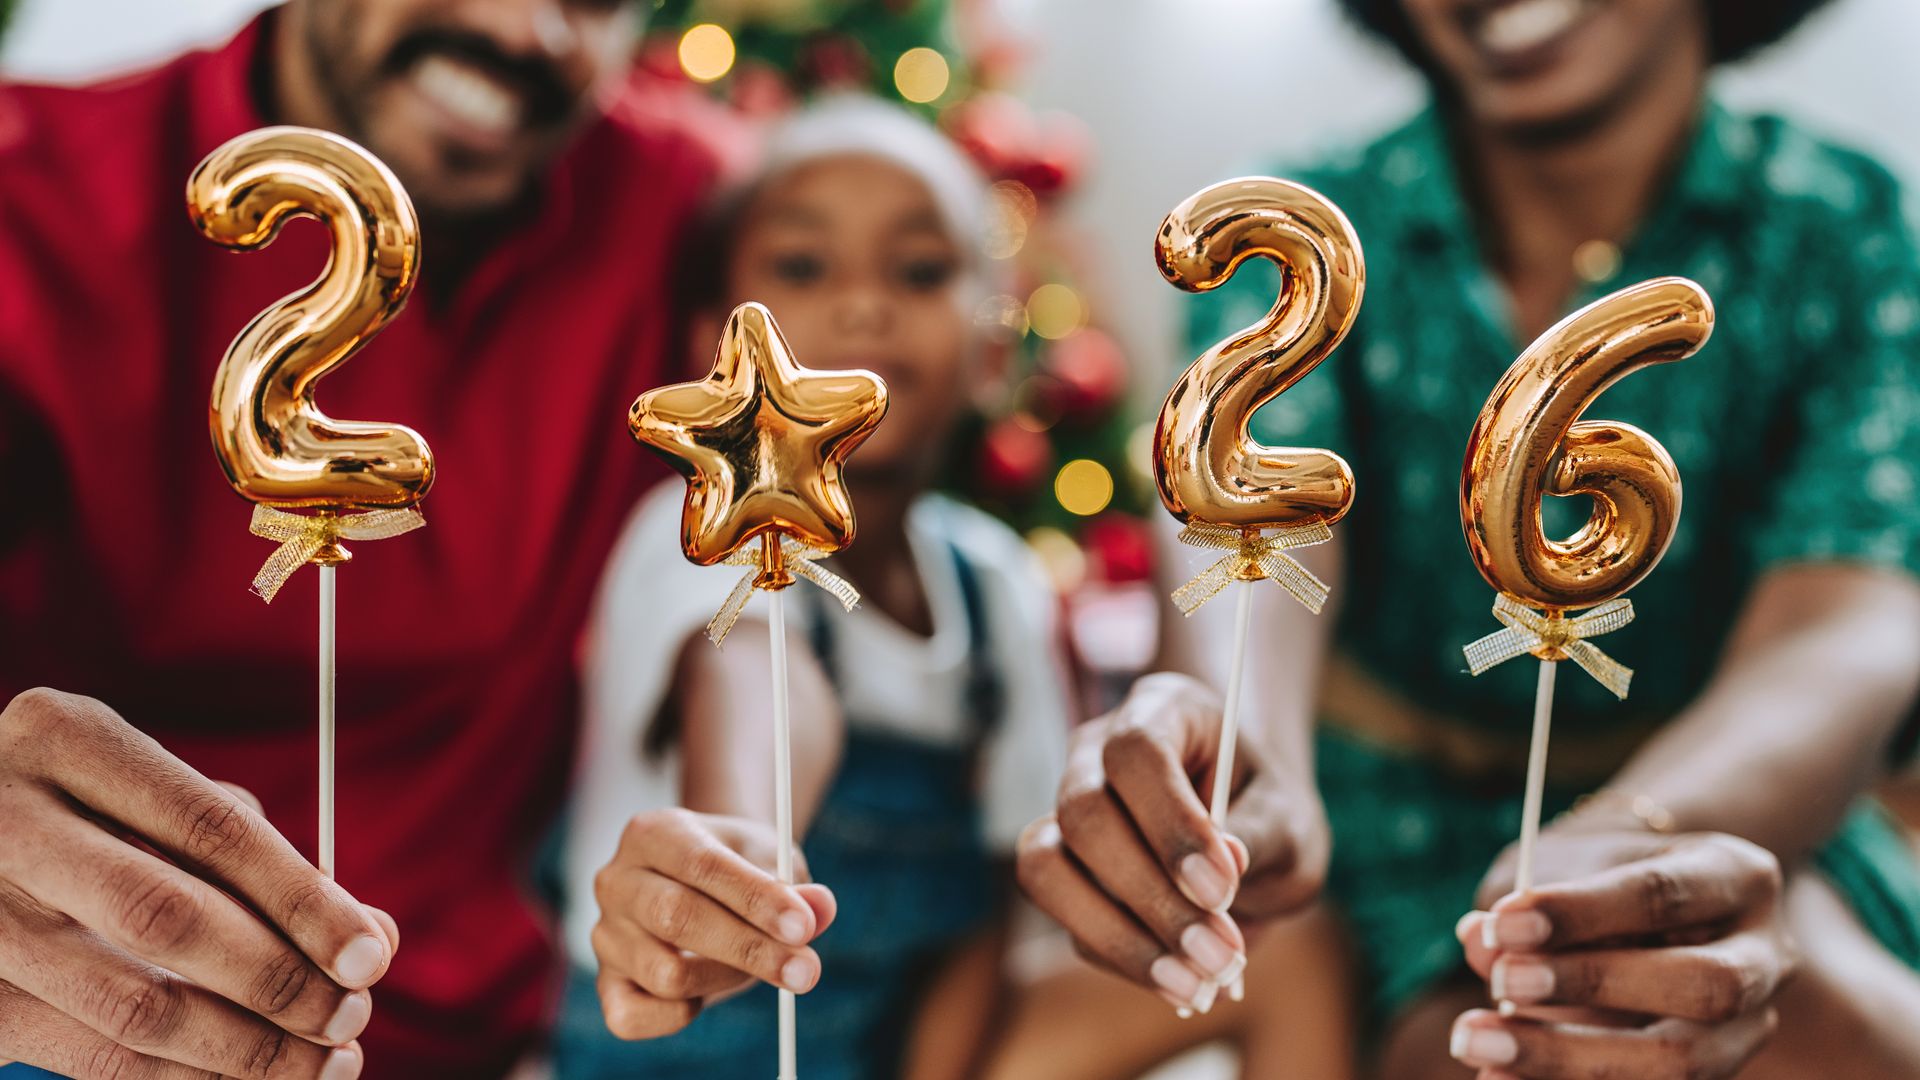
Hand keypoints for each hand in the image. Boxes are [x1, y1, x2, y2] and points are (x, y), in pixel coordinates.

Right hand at [0, 688, 397, 1078]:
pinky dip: (185, 1079)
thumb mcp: (164, 803)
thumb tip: (373, 939)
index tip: (371, 957)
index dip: (303, 901)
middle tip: (352, 1018)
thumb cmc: (94, 821)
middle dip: (280, 981)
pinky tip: (246, 1076)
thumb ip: (264, 859)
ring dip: (246, 1050)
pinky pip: (90, 1059)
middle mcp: (2, 821)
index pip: (212, 828)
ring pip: (129, 1008)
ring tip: (320, 1064)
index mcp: (66, 739)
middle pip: (168, 918)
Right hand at [590, 808, 835, 1039]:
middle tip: (807, 969)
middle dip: (750, 948)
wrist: (705, 881)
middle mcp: (617, 880)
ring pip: (665, 973)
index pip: (701, 864)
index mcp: (653, 832)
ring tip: (764, 966)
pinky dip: (679, 1014)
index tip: (803, 926)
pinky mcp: (607, 983)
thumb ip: (793, 883)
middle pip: (676, 917)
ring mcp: (604, 934)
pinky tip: (708, 993)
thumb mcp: (772, 859)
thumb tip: (821, 909)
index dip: (754, 898)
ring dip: (728, 978)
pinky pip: (633, 1016)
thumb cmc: (741, 866)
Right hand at [1014, 672, 1328, 1013]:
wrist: (1247, 836)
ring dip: (1120, 937)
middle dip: (1151, 896)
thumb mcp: (1290, 819)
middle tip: (1222, 955)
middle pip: (1084, 812)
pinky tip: (1182, 981)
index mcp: (1160, 711)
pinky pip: (1068, 921)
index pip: (1134, 750)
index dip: (1170, 820)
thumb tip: (1226, 864)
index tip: (1223, 887)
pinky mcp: (1063, 876)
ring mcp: (1066, 812)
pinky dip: (1125, 960)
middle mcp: (1096, 753)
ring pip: (1047, 868)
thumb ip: (1261, 833)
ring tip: (1195, 983)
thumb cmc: (1269, 815)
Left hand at [1452, 828, 1792, 1078]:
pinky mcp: (1716, 1071)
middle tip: (1501, 982)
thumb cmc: (1597, 877)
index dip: (1581, 913)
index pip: (1663, 894)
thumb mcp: (1565, 867)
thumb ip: (1529, 903)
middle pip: (1703, 986)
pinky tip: (1497, 1078)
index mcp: (1735, 876)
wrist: (1641, 910)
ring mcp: (1749, 1026)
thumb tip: (1481, 942)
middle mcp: (1763, 955)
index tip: (1502, 922)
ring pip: (1684, 1063)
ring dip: (1568, 1058)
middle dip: (1594, 985)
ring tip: (1477, 1044)